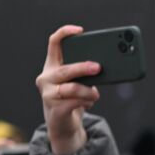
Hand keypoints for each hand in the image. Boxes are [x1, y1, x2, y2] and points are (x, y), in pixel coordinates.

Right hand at [36, 25, 100, 154]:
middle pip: (65, 69)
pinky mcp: (55, 109)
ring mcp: (48, 94)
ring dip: (89, 91)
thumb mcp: (79, 80)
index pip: (54, 43)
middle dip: (83, 67)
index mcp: (52, 65)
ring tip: (96, 94)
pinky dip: (86, 102)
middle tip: (99, 67)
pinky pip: (74, 103)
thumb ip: (88, 72)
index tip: (80, 31)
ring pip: (72, 88)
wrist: (63, 123)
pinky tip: (89, 103)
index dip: (65, 33)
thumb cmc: (72, 97)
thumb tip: (108, 65)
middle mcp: (46, 77)